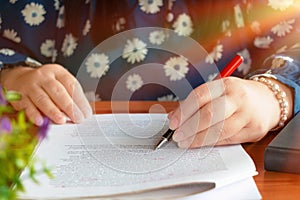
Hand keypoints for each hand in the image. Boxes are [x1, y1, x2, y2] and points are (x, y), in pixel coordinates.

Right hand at [0, 64, 91, 124]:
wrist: (18, 79)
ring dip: (53, 111)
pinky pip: (27, 106)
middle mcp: (43, 77)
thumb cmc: (45, 85)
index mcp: (57, 72)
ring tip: (62, 120)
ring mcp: (30, 86)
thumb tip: (81, 112)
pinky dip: (34, 114)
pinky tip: (41, 121)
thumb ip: (70, 95)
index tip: (86, 113)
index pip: (71, 85)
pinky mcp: (19, 96)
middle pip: (58, 92)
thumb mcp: (59, 83)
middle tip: (78, 119)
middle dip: (70, 107)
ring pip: (43, 99)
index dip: (80, 100)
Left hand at [168, 77, 293, 148]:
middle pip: (210, 114)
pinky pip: (229, 139)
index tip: (172, 123)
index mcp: (225, 84)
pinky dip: (212, 143)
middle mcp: (238, 97)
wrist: (269, 101)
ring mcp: (248, 114)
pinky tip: (201, 144)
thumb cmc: (236, 96)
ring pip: (220, 130)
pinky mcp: (254, 130)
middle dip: (189, 128)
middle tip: (177, 136)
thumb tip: (174, 117)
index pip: (200, 95)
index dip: (184, 111)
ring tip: (186, 143)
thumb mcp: (218, 91)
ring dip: (199, 139)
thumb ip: (197, 103)